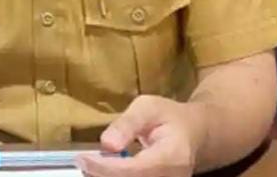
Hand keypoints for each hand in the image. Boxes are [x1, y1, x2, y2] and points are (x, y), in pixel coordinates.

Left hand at [77, 95, 207, 176]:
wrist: (194, 135)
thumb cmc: (169, 117)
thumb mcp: (149, 107)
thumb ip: (128, 123)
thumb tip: (107, 144)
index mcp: (172, 156)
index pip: (134, 170)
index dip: (105, 168)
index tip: (82, 158)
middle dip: (101, 175)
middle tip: (83, 161)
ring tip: (93, 164)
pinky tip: (104, 170)